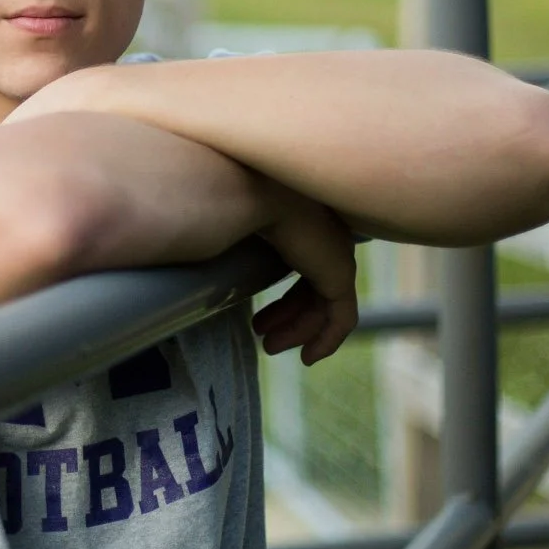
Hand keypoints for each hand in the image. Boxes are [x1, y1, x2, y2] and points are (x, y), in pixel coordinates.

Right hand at [250, 201, 358, 365]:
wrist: (255, 190)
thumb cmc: (235, 197)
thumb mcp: (238, 223)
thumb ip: (237, 240)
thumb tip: (208, 254)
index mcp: (307, 221)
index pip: (303, 266)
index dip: (285, 299)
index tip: (259, 319)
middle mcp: (328, 236)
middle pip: (312, 288)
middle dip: (287, 316)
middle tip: (261, 336)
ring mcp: (337, 255)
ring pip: (324, 306)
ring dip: (297, 331)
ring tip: (269, 347)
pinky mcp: (340, 275)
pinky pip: (341, 318)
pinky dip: (327, 340)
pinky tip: (308, 358)